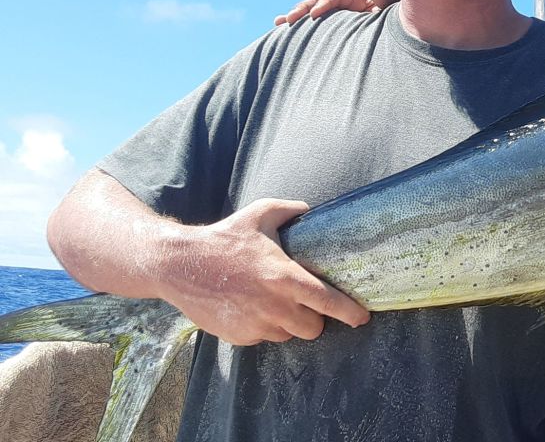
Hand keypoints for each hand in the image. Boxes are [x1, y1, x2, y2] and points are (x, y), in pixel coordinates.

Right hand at [158, 198, 369, 345]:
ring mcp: (256, 325)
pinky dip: (263, 326)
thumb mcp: (260, 213)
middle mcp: (275, 306)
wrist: (179, 265)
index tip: (363, 318)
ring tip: (271, 301)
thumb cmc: (224, 237)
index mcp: (285, 278)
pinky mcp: (239, 337)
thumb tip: (312, 210)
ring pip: (288, 335)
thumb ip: (292, 210)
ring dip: (287, 323)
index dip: (350, 312)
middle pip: (313, 328)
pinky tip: (249, 306)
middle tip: (302, 301)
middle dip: (313, 317)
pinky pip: (263, 337)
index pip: (328, 302)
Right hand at [273, 0, 400, 25]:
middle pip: (318, 3)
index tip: (315, 15)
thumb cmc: (401, 25)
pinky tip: (280, 33)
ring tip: (279, 23)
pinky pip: (314, 29)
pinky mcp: (334, 33)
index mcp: (357, 1)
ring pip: (312, 15)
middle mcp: (345, 9)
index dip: (324, 4)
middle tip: (289, 19)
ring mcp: (338, 21)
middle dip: (302, 9)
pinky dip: (298, 29)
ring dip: (295, 17)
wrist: (404, 41)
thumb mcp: (394, 12)